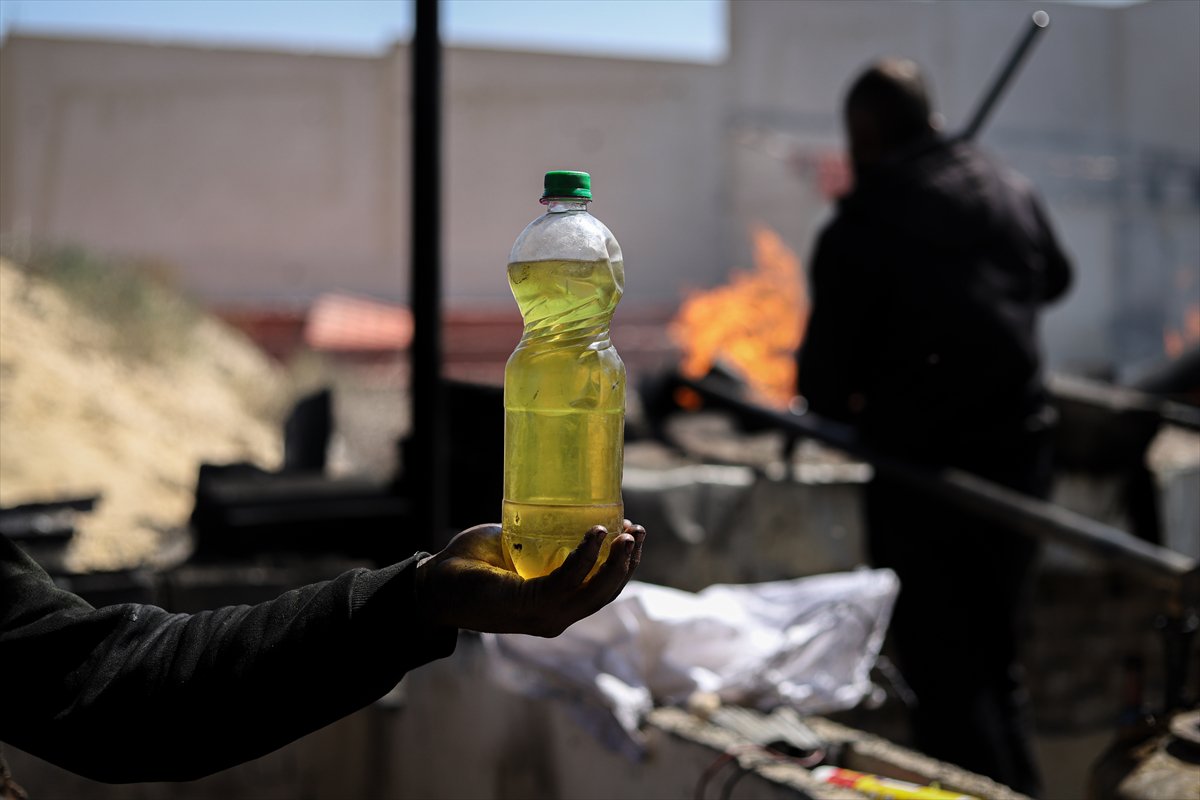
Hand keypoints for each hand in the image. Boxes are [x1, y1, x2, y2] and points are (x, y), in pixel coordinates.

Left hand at [416, 520, 645, 636]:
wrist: (431, 584)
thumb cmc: (469, 565)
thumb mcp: (514, 546)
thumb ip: (538, 536)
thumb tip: (563, 505)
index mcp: (554, 604)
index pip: (600, 590)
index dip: (624, 565)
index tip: (634, 533)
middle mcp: (553, 616)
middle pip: (605, 593)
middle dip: (628, 562)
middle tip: (638, 530)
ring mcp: (541, 616)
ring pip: (593, 592)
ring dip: (615, 562)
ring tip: (626, 532)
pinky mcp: (524, 605)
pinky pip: (565, 583)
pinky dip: (584, 559)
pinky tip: (595, 534)